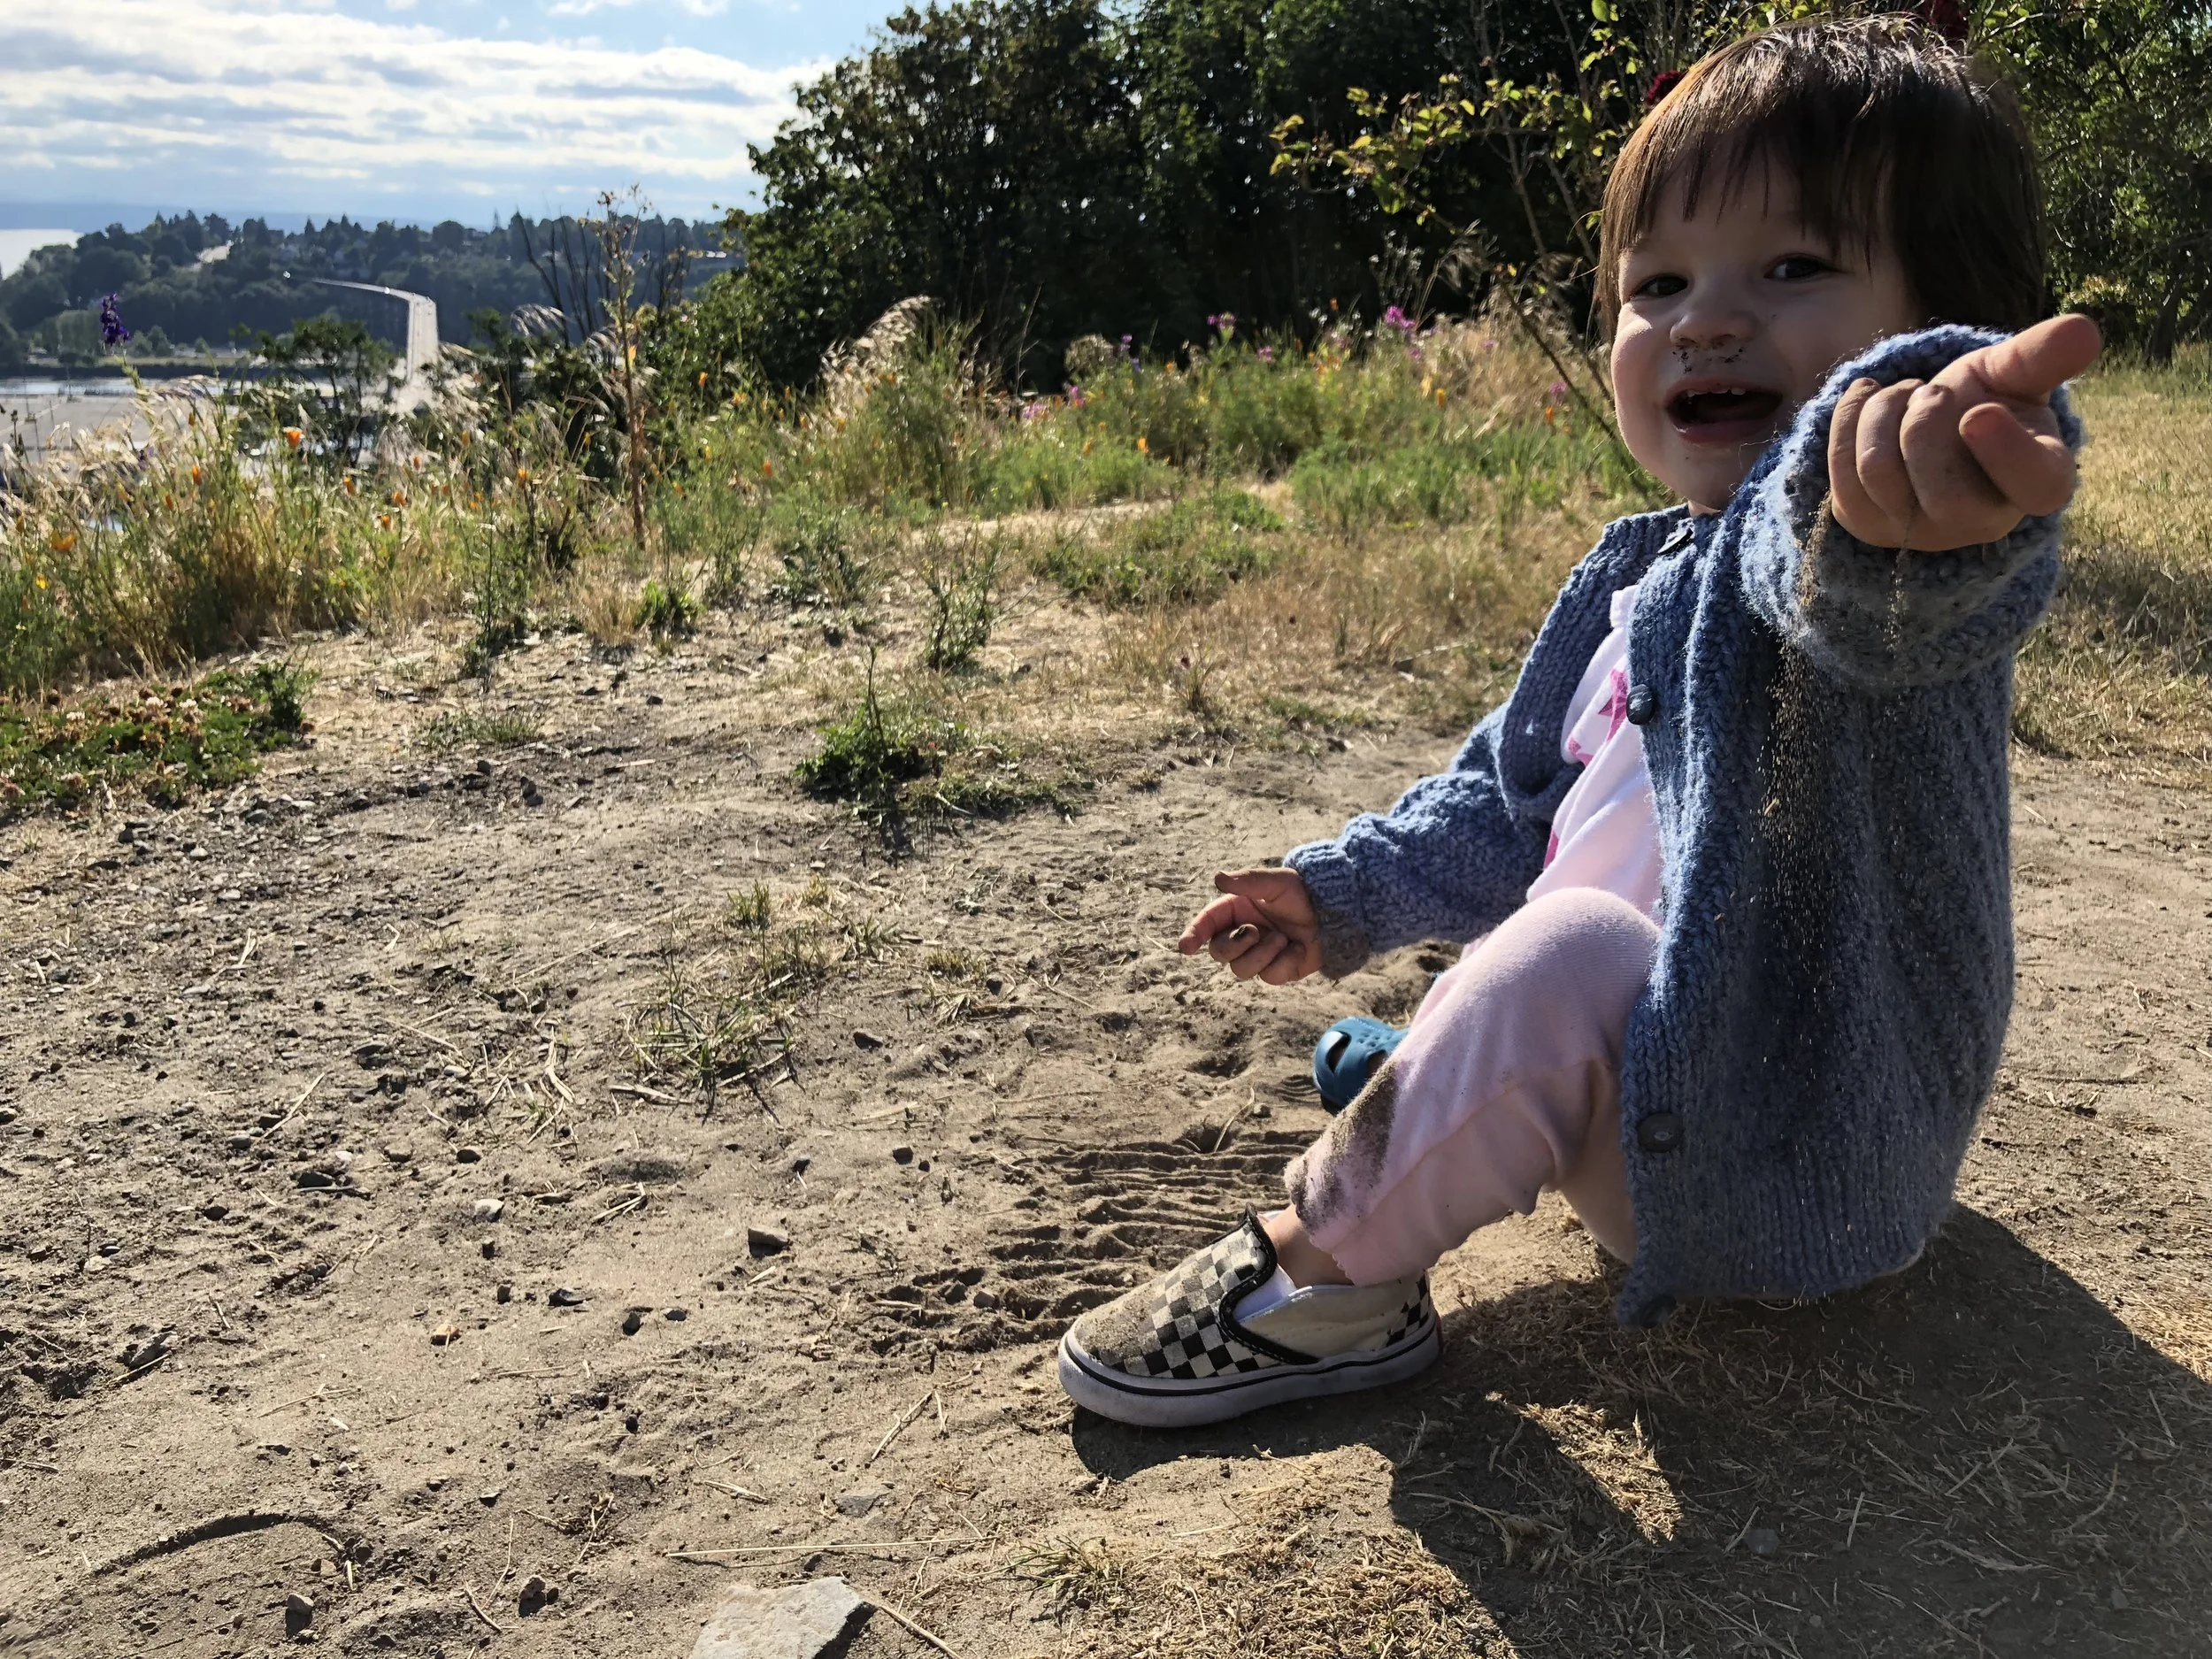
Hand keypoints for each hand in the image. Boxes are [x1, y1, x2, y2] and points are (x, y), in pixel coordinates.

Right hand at [1178, 868, 1320, 983]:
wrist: (1336, 912)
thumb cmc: (1303, 893)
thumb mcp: (1277, 882)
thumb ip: (1248, 882)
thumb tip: (1218, 879)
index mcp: (1236, 910)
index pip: (1207, 924)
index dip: (1194, 935)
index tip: (1186, 947)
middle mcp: (1243, 934)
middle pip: (1220, 952)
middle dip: (1235, 945)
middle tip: (1255, 932)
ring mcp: (1259, 955)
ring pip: (1242, 970)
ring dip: (1263, 954)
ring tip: (1283, 938)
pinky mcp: (1278, 971)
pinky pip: (1270, 976)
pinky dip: (1285, 962)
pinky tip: (1299, 949)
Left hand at [1829, 312, 2101, 551]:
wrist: (1931, 429)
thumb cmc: (1986, 400)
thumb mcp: (2015, 373)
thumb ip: (2044, 355)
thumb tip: (2083, 330)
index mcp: (2040, 480)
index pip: (2036, 486)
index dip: (2007, 454)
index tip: (1979, 412)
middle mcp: (1982, 521)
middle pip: (1945, 494)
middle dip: (1925, 425)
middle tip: (1932, 393)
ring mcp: (1919, 531)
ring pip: (1882, 474)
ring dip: (1886, 411)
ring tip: (1906, 396)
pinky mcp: (1866, 523)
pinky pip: (1841, 469)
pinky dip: (1850, 415)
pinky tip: (1870, 401)